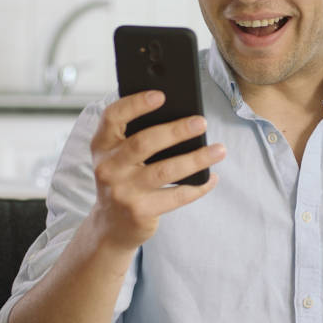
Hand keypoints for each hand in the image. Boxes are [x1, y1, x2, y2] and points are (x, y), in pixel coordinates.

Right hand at [89, 90, 225, 249]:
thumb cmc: (123, 179)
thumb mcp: (118, 156)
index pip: (112, 117)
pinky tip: (211, 177)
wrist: (111, 226)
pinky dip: (198, 186)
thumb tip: (182, 117)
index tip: (161, 95)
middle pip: (144, 143)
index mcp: (102, 145)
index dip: (135, 104)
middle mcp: (108, 167)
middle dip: (176, 131)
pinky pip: (176, 196)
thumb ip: (137, 136)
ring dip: (196, 159)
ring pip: (165, 171)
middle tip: (201, 122)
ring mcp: (123, 191)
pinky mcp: (140, 212)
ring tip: (219, 150)